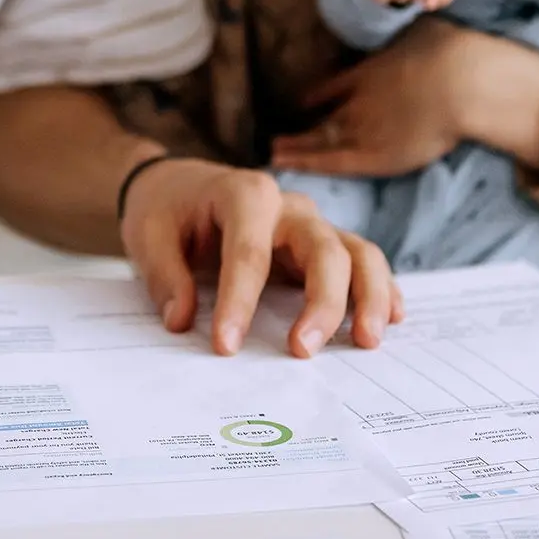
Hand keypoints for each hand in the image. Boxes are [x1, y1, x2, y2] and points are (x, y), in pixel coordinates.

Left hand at [119, 157, 401, 354]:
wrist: (179, 186)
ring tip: (366, 341)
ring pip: (358, 253)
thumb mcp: (148, 235)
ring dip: (368, 296)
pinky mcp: (323, 245)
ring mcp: (311, 225)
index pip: (249, 252)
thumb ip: (164, 277)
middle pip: (323, 249)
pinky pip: (362, 262)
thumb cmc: (166, 210)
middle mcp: (288, 206)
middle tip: (302, 352)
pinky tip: (391, 319)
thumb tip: (181, 321)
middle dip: (320, 303)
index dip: (238, 302)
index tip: (225, 346)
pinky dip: (381, 289)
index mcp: (244, 194)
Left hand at [269, 17, 538, 177]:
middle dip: (301, 130)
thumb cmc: (448, 52)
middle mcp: (358, 101)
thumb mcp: (421, 30)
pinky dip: (307, 162)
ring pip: (322, 142)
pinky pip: (333, 161)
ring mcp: (364, 128)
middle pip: (325, 119)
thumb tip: (413, 13)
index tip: (304, 101)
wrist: (462, 83)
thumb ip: (408, 32)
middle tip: (278, 138)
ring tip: (276, 153)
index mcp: (368, 72)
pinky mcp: (376, 155)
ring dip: (298, 148)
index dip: (319, 95)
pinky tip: (286, 162)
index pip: (334, 87)